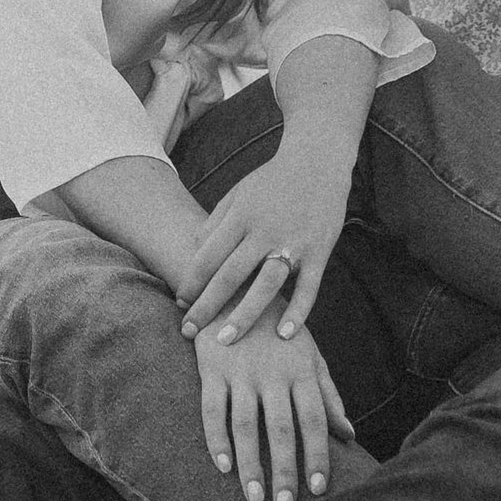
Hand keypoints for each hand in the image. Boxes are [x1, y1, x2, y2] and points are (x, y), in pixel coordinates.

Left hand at [178, 151, 352, 342]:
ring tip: (226, 341)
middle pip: (230, 274)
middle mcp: (265, 230)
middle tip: (189, 333)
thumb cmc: (272, 181)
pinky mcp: (320, 250)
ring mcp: (294, 241)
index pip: (209, 255)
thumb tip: (195, 255)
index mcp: (241, 215)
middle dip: (207, 306)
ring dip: (245, 314)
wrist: (318, 159)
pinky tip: (284, 335)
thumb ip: (215, 223)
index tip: (180, 303)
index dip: (192, 281)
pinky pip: (309, 286)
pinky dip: (298, 311)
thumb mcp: (238, 194)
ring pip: (266, 284)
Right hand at [197, 316, 354, 500]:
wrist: (235, 283)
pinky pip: (213, 410)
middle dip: (285, 470)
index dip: (317, 455)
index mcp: (301, 369)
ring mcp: (241, 370)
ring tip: (254, 497)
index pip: (314, 419)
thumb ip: (327, 394)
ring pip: (247, 425)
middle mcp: (273, 372)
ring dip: (251, 464)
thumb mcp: (309, 353)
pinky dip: (217, 439)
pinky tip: (223, 467)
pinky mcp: (212, 368)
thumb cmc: (279, 326)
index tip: (319, 489)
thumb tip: (349, 434)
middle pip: (282, 428)